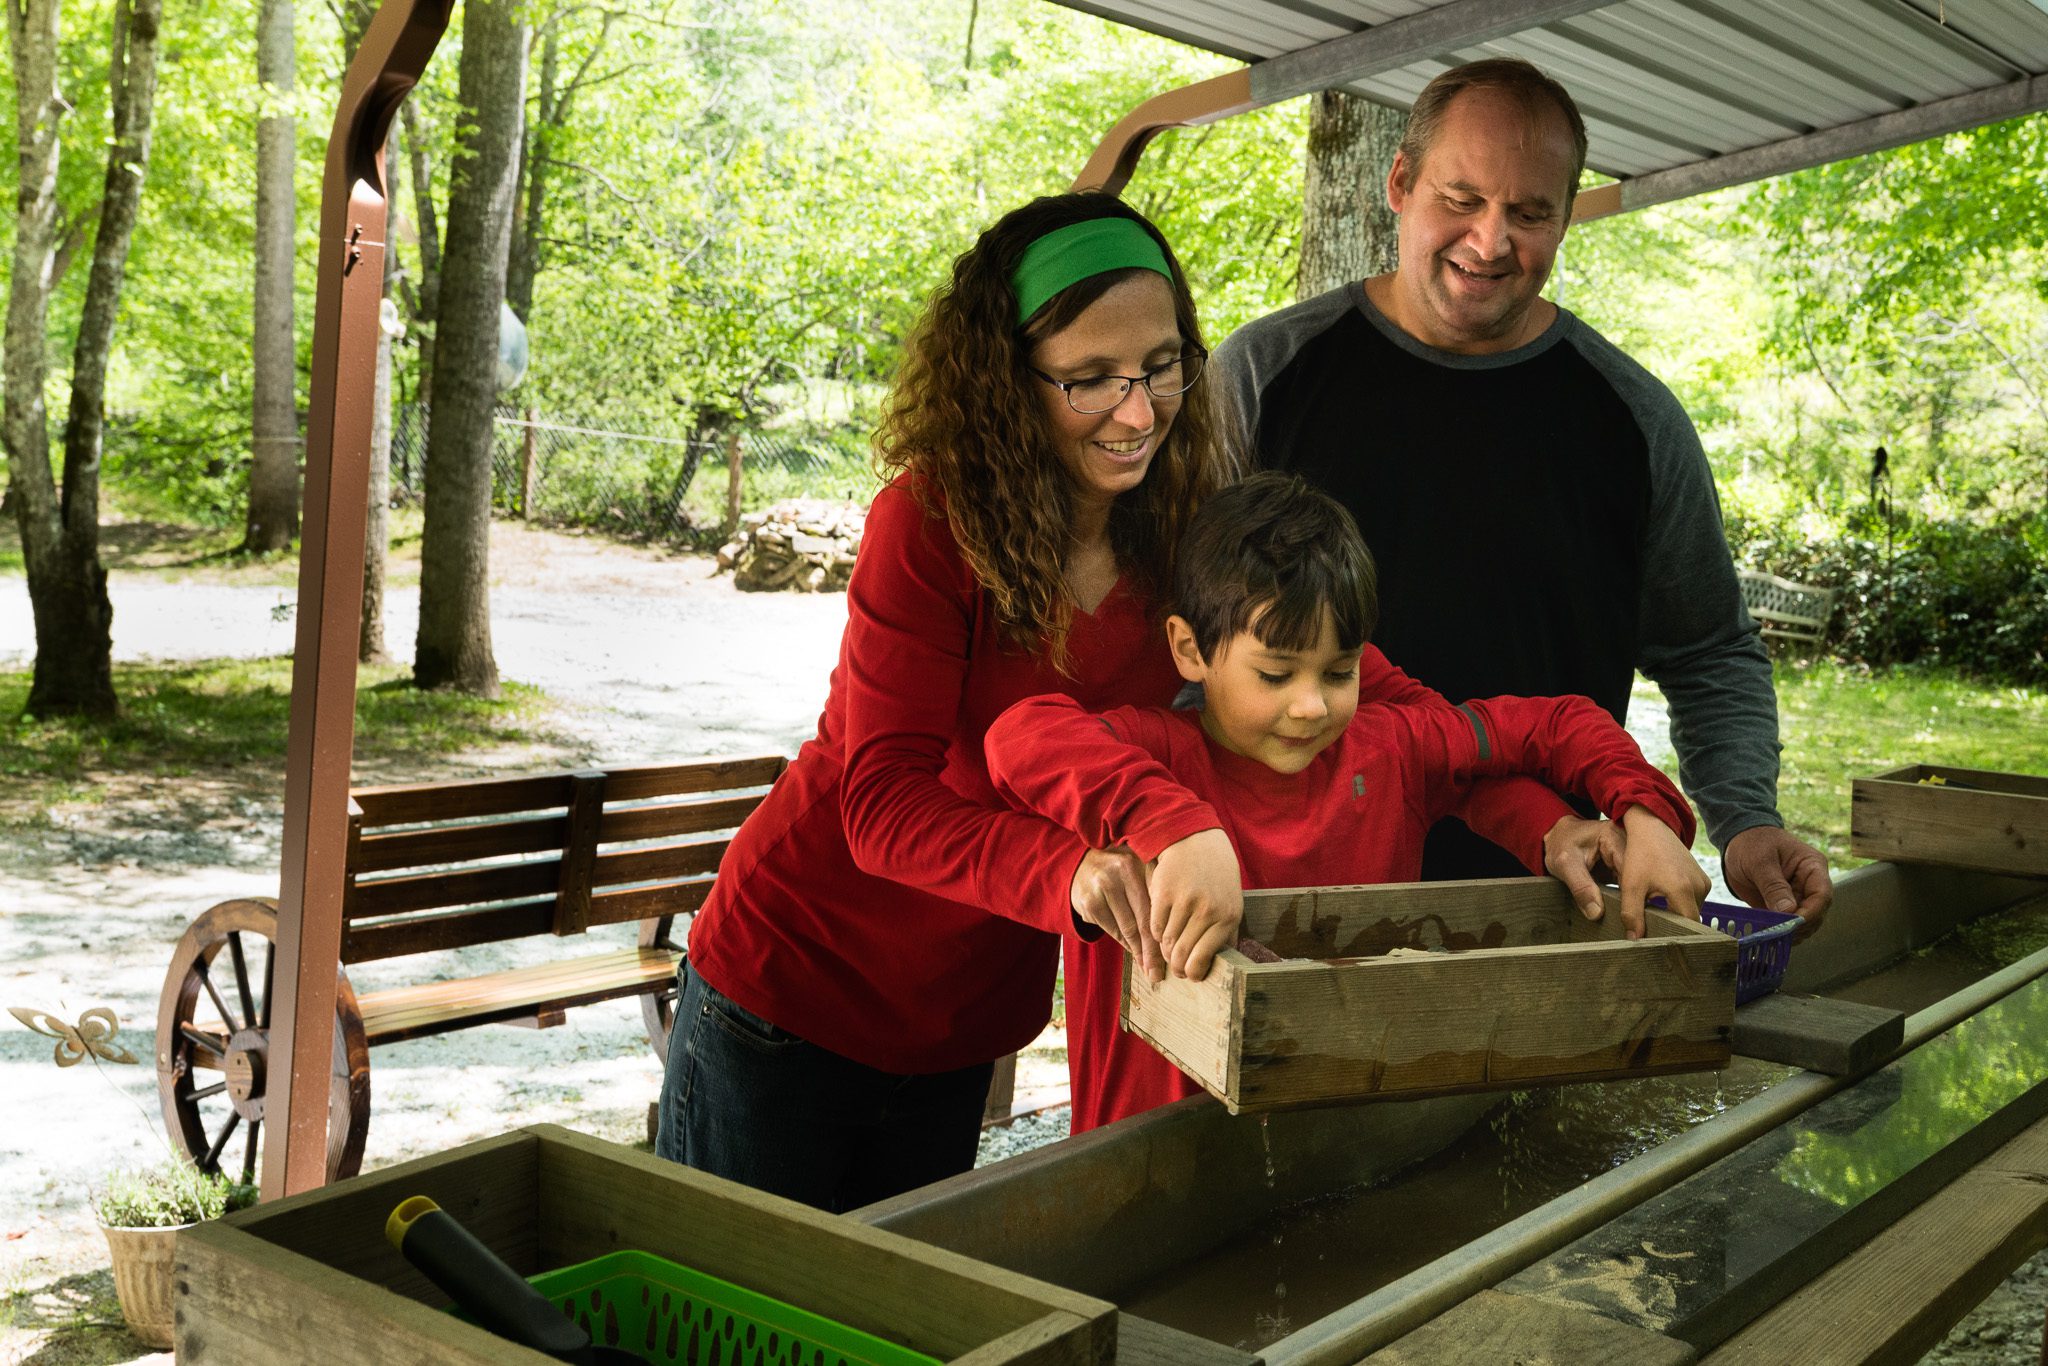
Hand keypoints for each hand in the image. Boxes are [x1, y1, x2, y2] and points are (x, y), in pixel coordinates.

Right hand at [1071, 845, 1163, 981]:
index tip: (1174, 952)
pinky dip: (1124, 943)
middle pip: (1143, 919)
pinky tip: (1133, 953)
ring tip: (1148, 970)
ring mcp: (1103, 886)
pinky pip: (1112, 929)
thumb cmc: (1118, 872)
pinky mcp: (1089, 902)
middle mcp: (1121, 871)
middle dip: (1152, 950)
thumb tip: (1176, 931)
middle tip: (1159, 972)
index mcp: (1140, 864)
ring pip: (1127, 928)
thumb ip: (1155, 889)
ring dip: (1139, 952)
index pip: (1156, 904)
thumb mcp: (1137, 870)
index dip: (1165, 931)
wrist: (1078, 864)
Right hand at [1147, 828, 1241, 980]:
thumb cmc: (1216, 876)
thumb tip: (1219, 966)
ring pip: (1167, 942)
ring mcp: (1185, 902)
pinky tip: (1162, 929)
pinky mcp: (1164, 893)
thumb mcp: (1231, 903)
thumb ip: (1226, 934)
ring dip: (1165, 949)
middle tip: (1175, 969)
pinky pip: (1154, 926)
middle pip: (1182, 955)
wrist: (1197, 841)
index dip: (1192, 973)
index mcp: (1227, 918)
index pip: (1202, 960)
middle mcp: (1208, 911)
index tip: (1189, 975)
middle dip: (1176, 967)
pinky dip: (1156, 933)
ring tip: (1169, 948)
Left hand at [1542, 814, 1625, 922]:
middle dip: (1635, 897)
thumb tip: (1596, 913)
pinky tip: (1623, 911)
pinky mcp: (1619, 866)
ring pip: (1634, 881)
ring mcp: (1623, 856)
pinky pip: (1627, 884)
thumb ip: (1580, 887)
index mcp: (1612, 837)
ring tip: (1630, 920)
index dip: (1632, 891)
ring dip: (1631, 899)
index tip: (1632, 914)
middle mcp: (1624, 843)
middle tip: (1632, 922)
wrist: (1556, 838)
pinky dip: (1624, 897)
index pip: (1630, 868)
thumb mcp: (1565, 864)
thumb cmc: (1559, 844)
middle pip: (1636, 875)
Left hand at [1616, 806, 1710, 938]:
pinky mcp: (1703, 878)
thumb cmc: (1640, 854)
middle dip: (1673, 926)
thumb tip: (1635, 940)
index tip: (1660, 943)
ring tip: (1657, 913)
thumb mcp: (1631, 885)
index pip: (1687, 927)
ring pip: (1692, 910)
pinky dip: (1680, 903)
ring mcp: (1704, 882)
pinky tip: (1663, 900)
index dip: (1675, 936)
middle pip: (1690, 920)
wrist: (1652, 827)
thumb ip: (1632, 914)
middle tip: (1654, 931)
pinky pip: (1694, 899)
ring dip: (1676, 913)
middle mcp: (1700, 888)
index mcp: (1684, 890)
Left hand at [1724, 824, 1832, 933]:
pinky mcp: (1783, 906)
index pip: (1822, 894)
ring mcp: (1797, 896)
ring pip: (1804, 922)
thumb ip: (1774, 886)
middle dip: (1800, 926)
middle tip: (1779, 934)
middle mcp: (1809, 884)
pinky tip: (1766, 936)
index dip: (1811, 913)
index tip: (1794, 924)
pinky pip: (1786, 924)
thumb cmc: (1752, 843)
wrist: (1737, 840)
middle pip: (1816, 912)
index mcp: (1812, 867)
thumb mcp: (1760, 861)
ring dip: (1790, 932)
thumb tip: (1788, 912)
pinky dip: (1778, 932)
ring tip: (1771, 937)